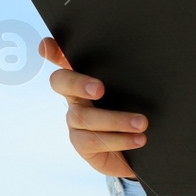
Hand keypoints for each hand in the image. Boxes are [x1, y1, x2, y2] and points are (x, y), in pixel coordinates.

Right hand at [39, 37, 144, 178]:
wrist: (138, 150)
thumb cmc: (134, 114)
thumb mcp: (135, 91)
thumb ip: (132, 74)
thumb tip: (148, 52)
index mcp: (87, 80)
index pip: (66, 60)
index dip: (53, 52)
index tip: (47, 46)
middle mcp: (76, 98)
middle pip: (62, 82)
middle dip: (77, 83)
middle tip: (100, 89)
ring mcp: (76, 122)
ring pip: (85, 117)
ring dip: (117, 120)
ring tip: (142, 123)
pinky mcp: (82, 144)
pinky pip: (94, 141)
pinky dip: (119, 139)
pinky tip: (138, 139)